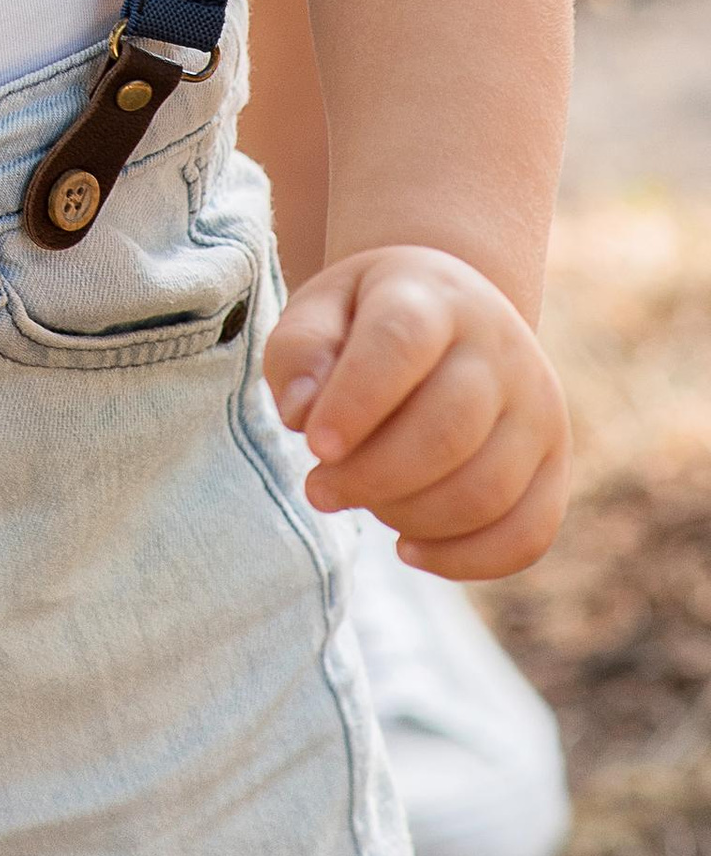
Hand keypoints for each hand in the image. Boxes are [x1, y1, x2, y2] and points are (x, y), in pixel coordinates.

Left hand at [266, 243, 569, 579]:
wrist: (450, 316)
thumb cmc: (366, 322)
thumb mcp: (320, 312)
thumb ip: (299, 351)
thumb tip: (301, 413)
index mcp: (434, 296)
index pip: (402, 342)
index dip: (356, 400)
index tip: (313, 445)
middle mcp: (501, 347)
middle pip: (449, 429)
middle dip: (373, 476)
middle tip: (318, 488)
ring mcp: (539, 406)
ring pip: (487, 490)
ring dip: (410, 517)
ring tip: (360, 502)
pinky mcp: (555, 463)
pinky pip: (529, 534)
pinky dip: (465, 559)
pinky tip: (408, 548)